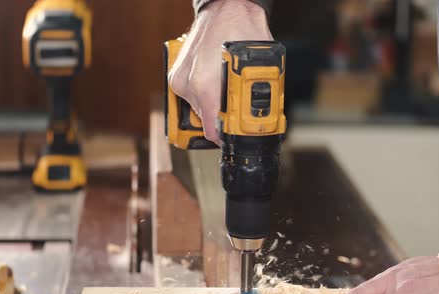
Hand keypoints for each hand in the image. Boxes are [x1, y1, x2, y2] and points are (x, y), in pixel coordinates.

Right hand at [168, 0, 271, 144]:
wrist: (223, 6)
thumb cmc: (241, 27)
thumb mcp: (259, 62)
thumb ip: (257, 92)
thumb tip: (260, 116)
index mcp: (204, 85)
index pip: (212, 130)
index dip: (228, 136)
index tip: (238, 135)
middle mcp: (187, 85)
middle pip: (207, 121)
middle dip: (224, 119)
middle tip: (240, 111)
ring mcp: (180, 81)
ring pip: (200, 109)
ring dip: (217, 106)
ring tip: (231, 91)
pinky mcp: (178, 76)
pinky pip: (194, 96)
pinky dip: (208, 95)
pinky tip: (220, 83)